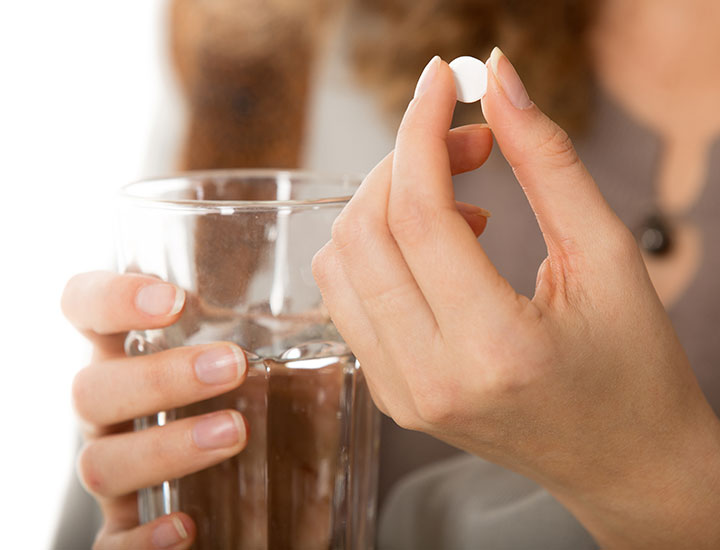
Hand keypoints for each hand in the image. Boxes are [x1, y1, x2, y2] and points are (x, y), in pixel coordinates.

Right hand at [62, 272, 247, 549]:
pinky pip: (111, 541)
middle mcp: (109, 408)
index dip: (111, 298)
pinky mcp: (124, 527)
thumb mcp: (249, 349)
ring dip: (166, 448)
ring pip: (100, 461)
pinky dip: (142, 540)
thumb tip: (328, 285)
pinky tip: (185, 526)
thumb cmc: (242, 394)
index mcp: (126, 351)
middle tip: (234, 366)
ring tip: (235, 433)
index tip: (174, 300)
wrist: (238, 487)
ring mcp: (113, 467)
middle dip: (160, 377)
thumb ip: (266, 319)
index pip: (84, 306)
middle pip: (91, 389)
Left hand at [312, 50, 719, 547]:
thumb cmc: (634, 366)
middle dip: (404, 162)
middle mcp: (431, 379)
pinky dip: (380, 252)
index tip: (442, 82)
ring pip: (341, 264)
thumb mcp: (609, 256)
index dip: (421, 131)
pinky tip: (438, 250)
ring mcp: (402, 394)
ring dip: (386, 206)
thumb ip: (549, 162)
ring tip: (460, 206)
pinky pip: (350, 299)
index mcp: (495, 348)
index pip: (418, 215)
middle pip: (364, 233)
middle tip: (468, 144)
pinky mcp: (392, 396)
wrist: (624, 462)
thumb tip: (499, 80)